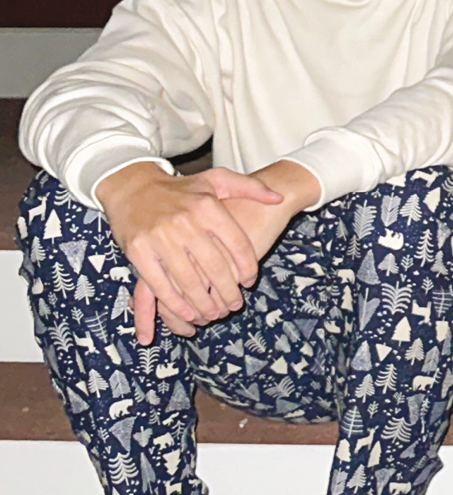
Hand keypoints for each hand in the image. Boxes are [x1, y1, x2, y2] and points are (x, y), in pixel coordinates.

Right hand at [131, 160, 318, 345]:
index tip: (250, 281)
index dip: (248, 267)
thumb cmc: (181, 189)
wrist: (132, 186)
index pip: (238, 244)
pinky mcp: (137, 250)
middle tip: (235, 306)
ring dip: (204, 304)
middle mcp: (185, 221)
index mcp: (208, 207)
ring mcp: (159, 237)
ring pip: (189, 280)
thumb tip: (278, 198)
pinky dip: (175, 303)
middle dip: (228, 292)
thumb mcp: (216, 180)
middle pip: (215, 267)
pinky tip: (188, 313)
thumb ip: (250, 187)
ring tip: (215, 314)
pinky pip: (160, 284)